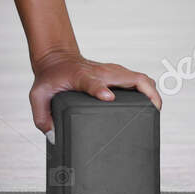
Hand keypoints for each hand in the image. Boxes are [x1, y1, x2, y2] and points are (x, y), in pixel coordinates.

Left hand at [28, 49, 160, 135]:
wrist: (57, 58)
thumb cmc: (50, 77)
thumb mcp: (38, 95)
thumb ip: (42, 117)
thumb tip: (53, 135)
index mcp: (81, 77)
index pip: (92, 82)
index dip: (100, 89)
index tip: (108, 97)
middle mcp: (100, 72)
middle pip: (130, 77)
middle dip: (145, 92)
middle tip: (153, 111)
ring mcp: (111, 71)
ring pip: (139, 77)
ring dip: (151, 91)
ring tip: (156, 111)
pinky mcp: (118, 73)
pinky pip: (139, 79)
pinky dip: (149, 90)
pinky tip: (151, 105)